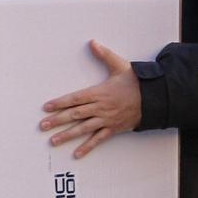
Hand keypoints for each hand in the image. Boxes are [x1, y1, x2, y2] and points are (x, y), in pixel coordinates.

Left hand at [40, 41, 140, 159]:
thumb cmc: (136, 82)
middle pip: (75, 115)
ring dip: (67, 135)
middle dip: (57, 120)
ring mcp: (106, 120)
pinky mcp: (113, 129)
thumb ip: (104, 55)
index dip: (60, 103)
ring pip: (83, 129)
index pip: (75, 98)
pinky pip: (98, 139)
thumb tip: (93, 43)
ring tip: (53, 141)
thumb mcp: (120, 66)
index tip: (47, 107)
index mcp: (99, 92)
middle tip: (43, 125)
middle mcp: (100, 108)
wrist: (154, 98)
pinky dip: (87, 147)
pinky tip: (77, 154)